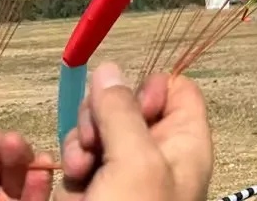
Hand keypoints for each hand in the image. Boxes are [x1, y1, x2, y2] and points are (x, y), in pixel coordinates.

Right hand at [58, 63, 212, 200]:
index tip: (134, 106)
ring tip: (80, 168)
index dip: (150, 88)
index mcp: (184, 142)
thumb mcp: (134, 163)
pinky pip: (81, 157)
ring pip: (98, 129)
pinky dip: (73, 165)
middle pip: (127, 104)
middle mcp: (156, 152)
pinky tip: (73, 182)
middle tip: (93, 139)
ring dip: (81, 142)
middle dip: (101, 115)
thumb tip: (108, 68)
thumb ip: (121, 112)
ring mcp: (124, 171)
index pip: (175, 89)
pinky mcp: (95, 188)